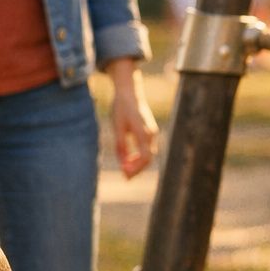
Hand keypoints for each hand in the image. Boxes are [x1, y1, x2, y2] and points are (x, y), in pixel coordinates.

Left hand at [108, 61, 159, 179]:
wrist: (129, 92)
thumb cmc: (121, 108)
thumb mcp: (117, 126)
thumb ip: (120, 145)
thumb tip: (122, 162)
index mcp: (144, 132)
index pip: (145, 157)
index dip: (136, 168)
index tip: (125, 174)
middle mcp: (151, 133)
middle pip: (149, 158)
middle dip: (137, 169)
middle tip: (124, 177)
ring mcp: (152, 132)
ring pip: (148, 155)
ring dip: (138, 164)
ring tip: (125, 170)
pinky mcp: (149, 132)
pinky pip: (147, 149)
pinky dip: (139, 157)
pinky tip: (128, 159)